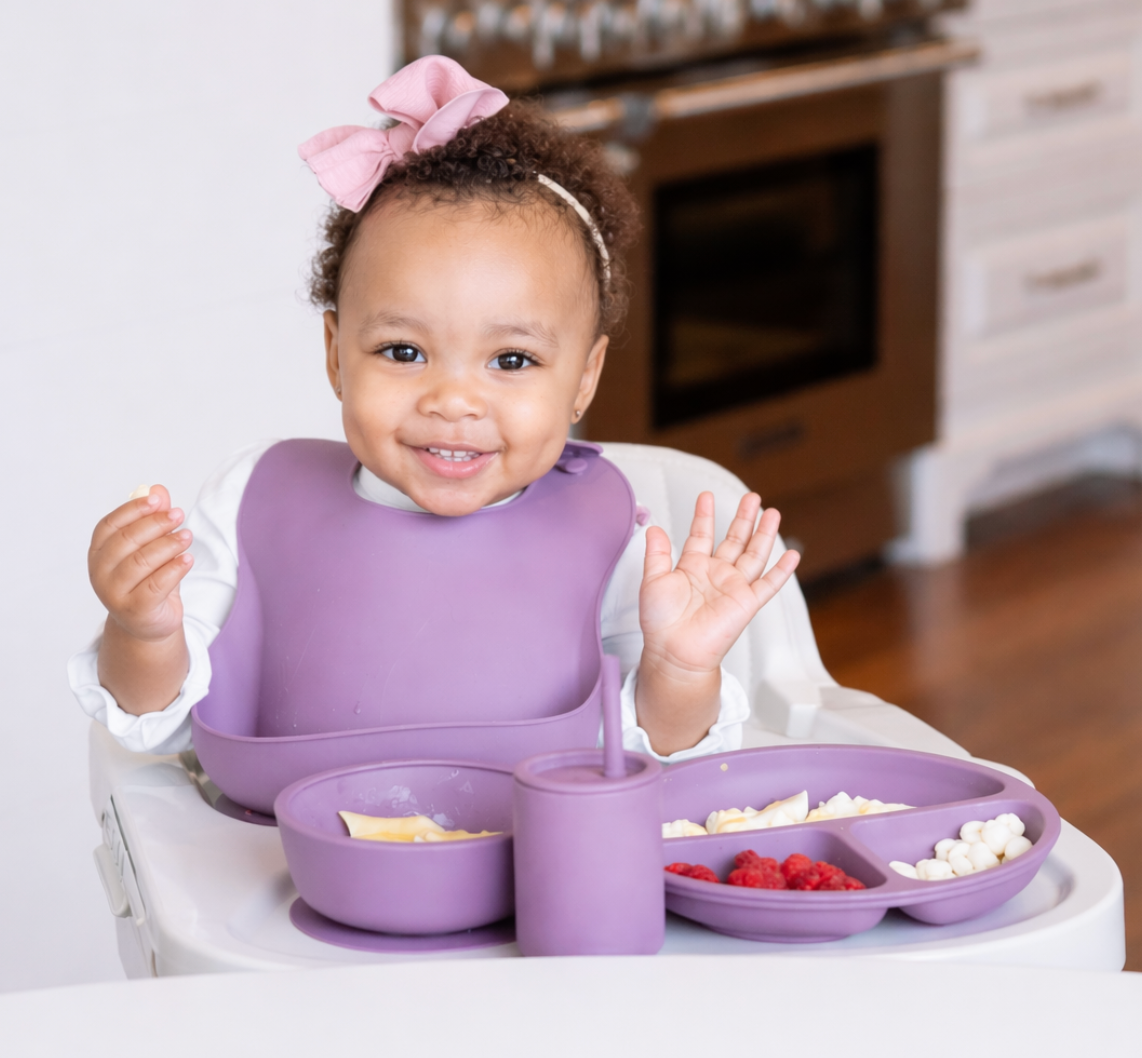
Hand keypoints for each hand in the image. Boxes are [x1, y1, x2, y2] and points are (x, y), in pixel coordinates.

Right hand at [88, 485, 193, 642]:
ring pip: (142, 561)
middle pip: (127, 540)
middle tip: (179, 515)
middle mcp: (100, 572)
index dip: (134, 509)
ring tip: (187, 536)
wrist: (148, 623)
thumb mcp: (151, 547)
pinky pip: (157, 584)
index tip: (158, 500)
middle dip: (156, 524)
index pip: (110, 524)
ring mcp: (114, 593)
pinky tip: (188, 560)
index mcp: (98, 552)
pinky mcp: (135, 609)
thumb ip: (153, 519)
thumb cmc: (147, 580)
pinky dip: (175, 569)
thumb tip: (158, 489)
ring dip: (169, 545)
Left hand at [638, 492, 798, 721]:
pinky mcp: (746, 603)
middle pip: (735, 539)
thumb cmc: (660, 622)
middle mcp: (715, 574)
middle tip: (752, 497)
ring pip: (754, 554)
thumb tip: (654, 528)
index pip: (701, 534)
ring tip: (772, 513)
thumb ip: (656, 554)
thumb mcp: (652, 581)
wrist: (673, 651)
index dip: (704, 515)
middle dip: (743, 518)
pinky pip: (768, 584)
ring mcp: (733, 587)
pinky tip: (792, 555)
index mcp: (692, 567)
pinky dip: (781, 571)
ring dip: (764, 534)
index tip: (706, 496)